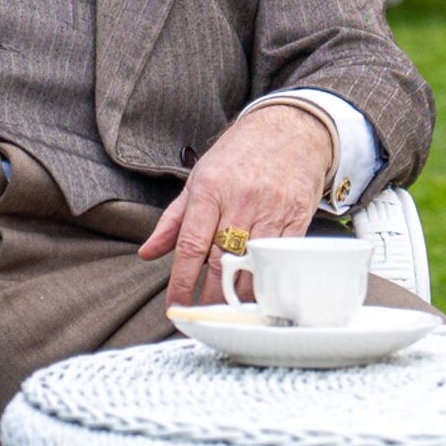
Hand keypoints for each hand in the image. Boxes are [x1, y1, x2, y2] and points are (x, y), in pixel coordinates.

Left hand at [139, 106, 336, 307]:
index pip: (191, 244)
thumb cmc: (242, 154)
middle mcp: (240, 200)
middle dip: (210, 296)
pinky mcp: (297, 216)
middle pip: (221, 261)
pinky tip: (261, 292)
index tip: (176, 305)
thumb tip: (147, 251)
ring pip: (253, 265)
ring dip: (240, 295)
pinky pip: (282, 256)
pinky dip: (270, 278)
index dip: (181, 281)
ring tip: (230, 312)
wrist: (292, 128)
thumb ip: (173, 219)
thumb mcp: (200, 178)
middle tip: (202, 317)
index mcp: (210, 190)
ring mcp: (271, 209)